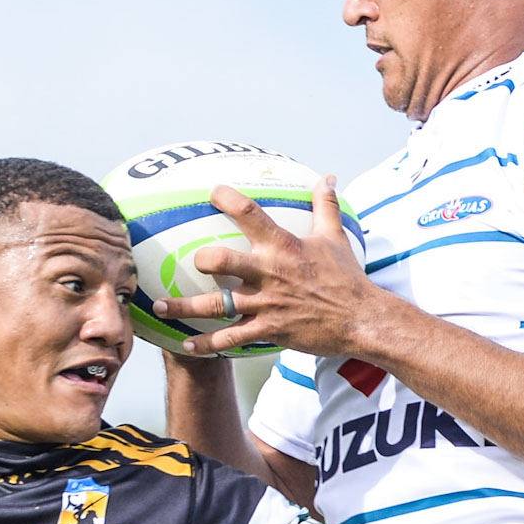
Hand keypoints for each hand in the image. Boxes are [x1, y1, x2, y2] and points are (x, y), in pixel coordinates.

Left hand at [151, 177, 395, 357]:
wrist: (362, 319)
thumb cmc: (347, 278)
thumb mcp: (335, 237)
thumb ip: (325, 206)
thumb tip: (327, 177)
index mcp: (283, 247)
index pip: (251, 214)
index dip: (228, 199)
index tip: (211, 192)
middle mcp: (269, 273)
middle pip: (221, 260)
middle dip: (200, 259)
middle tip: (189, 260)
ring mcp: (266, 304)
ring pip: (216, 305)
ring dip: (185, 307)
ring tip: (161, 306)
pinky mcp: (268, 330)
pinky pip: (230, 340)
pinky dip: (207, 345)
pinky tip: (187, 346)